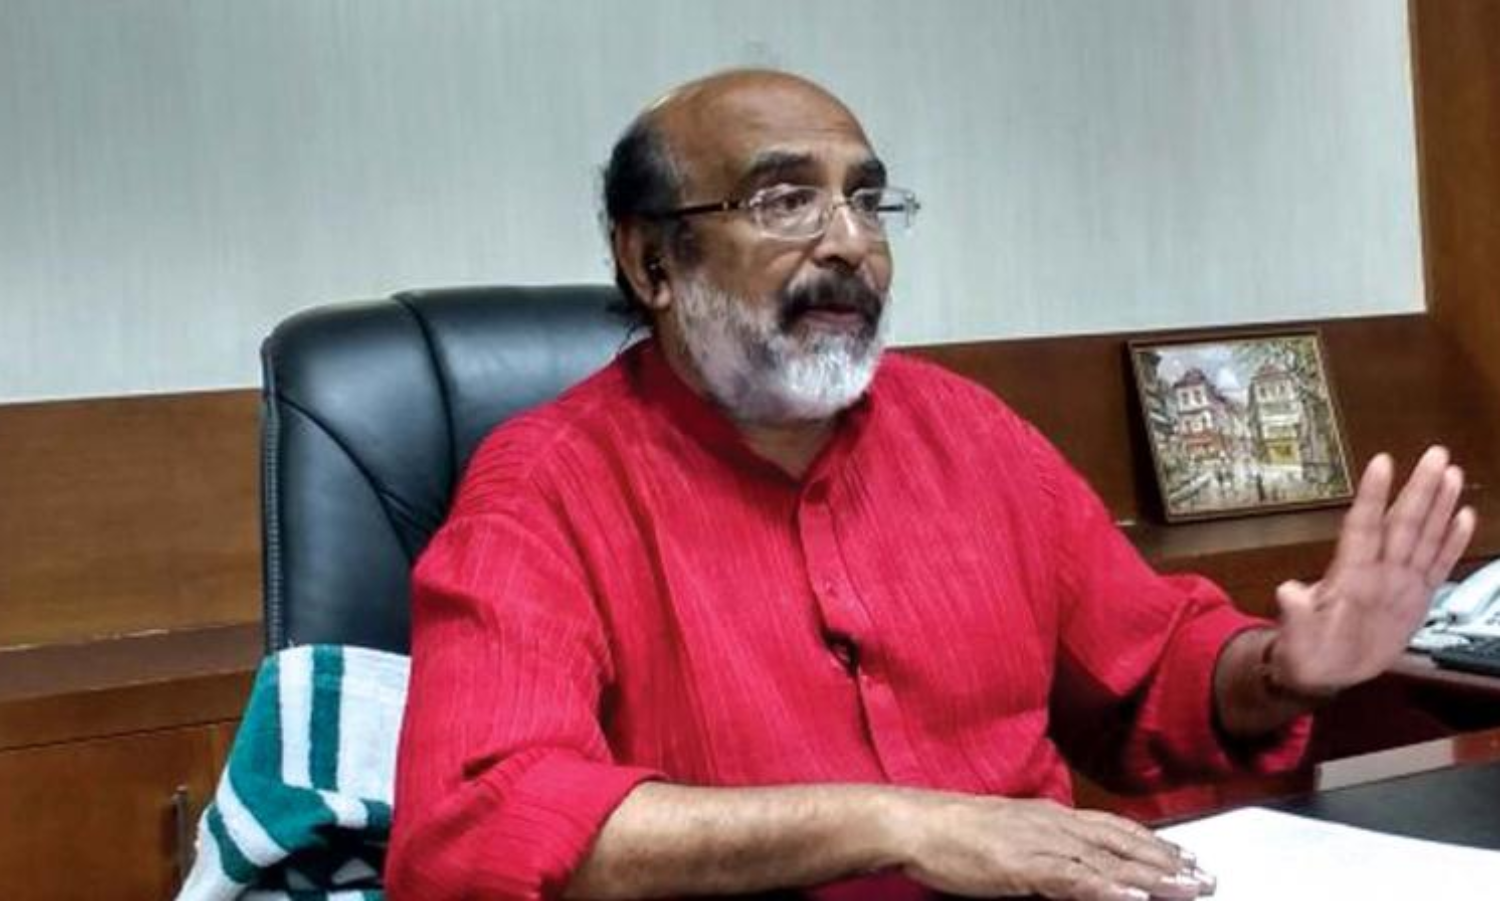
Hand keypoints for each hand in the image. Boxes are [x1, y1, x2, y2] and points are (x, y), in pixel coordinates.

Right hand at [888, 791, 1213, 899]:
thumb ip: (1038, 842)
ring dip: (1154, 877)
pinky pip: (1076, 882)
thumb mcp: (1005, 833)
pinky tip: (1137, 900)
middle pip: (1122, 842)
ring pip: (1109, 862)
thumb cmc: (951, 832)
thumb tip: (1061, 858)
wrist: (916, 823)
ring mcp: (1042, 844)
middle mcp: (1054, 824)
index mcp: (1048, 815)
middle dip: (1167, 861)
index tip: (1184, 857)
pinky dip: (1109, 890)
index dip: (1152, 842)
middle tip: (1207, 877)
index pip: (1112, 828)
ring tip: (1191, 889)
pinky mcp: (1026, 868)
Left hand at [1273, 446, 1474, 693]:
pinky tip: (1463, 516)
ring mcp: (1398, 581)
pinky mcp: (1416, 596)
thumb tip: (1286, 593)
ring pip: (1424, 535)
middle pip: (1402, 522)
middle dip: (1419, 488)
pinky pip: (1438, 564)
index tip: (1381, 463)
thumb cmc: (1307, 650)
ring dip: (1438, 505)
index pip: (1364, 526)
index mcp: (1350, 575)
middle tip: (1434, 454)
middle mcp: (1377, 570)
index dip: (1373, 495)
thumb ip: (1296, 616)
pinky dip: (1452, 541)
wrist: (1326, 670)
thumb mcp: (1296, 638)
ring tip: (1450, 473)